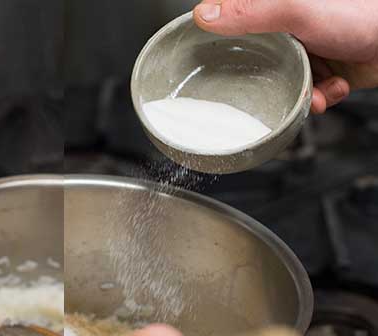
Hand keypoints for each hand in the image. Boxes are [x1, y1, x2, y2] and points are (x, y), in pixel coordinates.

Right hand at [193, 0, 377, 112]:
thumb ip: (251, 11)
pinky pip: (307, 91)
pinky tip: (331, 88)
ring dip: (297, 93)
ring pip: (282, 81)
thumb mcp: (297, 10)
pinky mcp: (324, 70)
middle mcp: (288, 27)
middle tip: (275, 84)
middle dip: (266, 80)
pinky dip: (320, 97)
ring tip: (312, 91)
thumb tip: (204, 14)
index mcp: (275, 7)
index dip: (225, 43)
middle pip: (257, 60)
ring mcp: (307, 49)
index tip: (222, 61)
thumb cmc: (362, 15)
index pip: (235, 22)